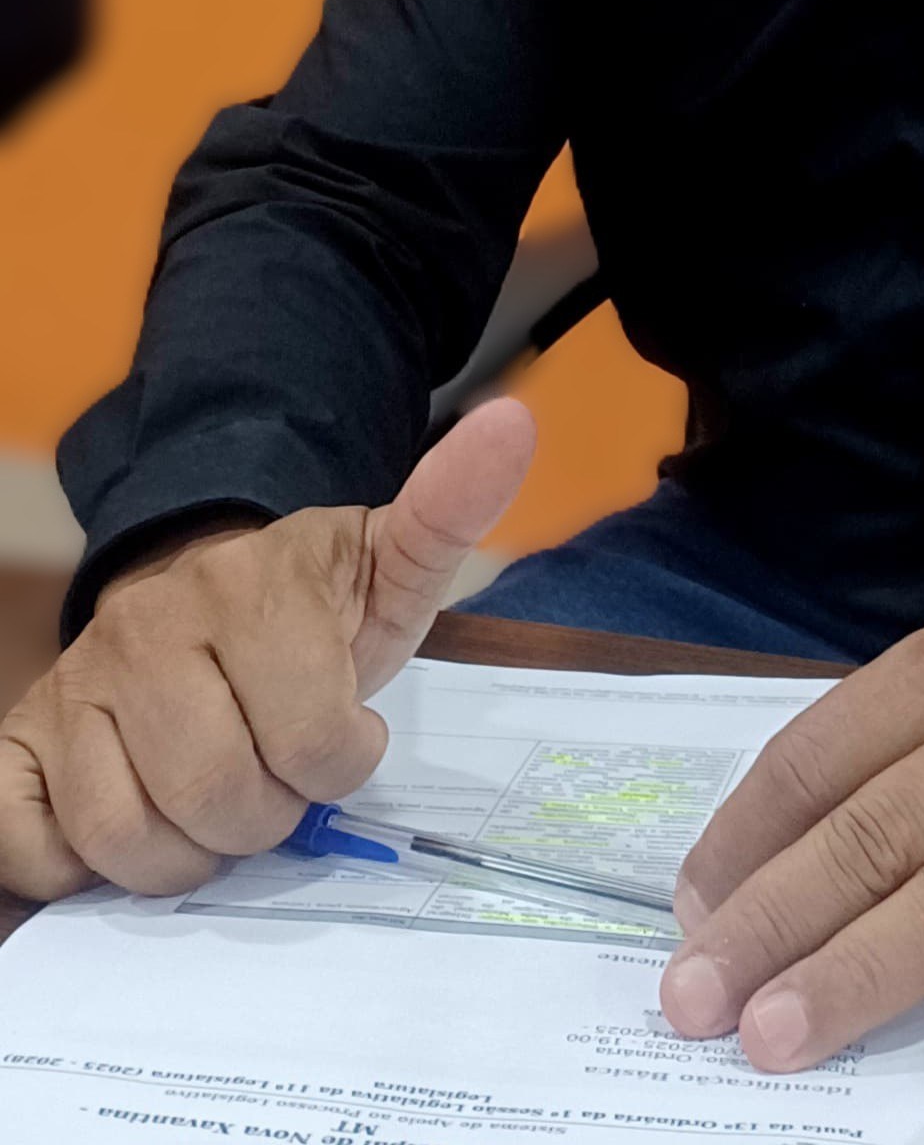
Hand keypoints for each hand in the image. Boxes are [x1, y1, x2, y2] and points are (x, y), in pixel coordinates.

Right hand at [0, 396, 535, 900]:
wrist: (198, 582)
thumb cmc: (309, 604)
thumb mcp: (389, 562)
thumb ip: (449, 507)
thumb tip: (512, 423)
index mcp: (248, 586)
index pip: (314, 743)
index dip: (340, 763)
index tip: (343, 737)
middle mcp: (147, 629)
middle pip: (217, 799)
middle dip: (265, 817)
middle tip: (276, 780)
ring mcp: (76, 687)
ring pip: (125, 836)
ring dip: (185, 852)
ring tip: (214, 803)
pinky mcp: (20, 739)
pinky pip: (22, 842)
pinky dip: (74, 863)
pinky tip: (128, 820)